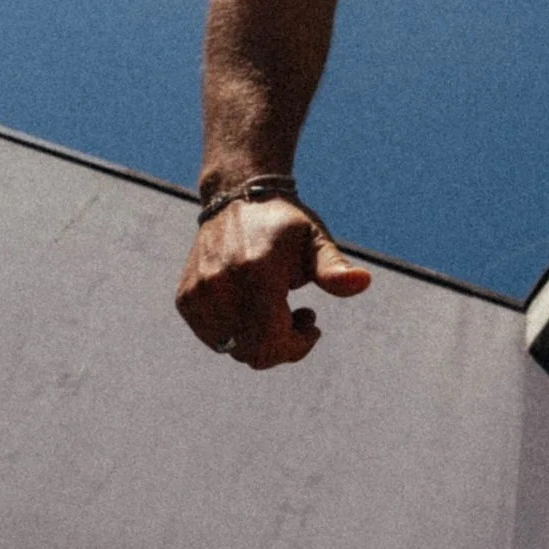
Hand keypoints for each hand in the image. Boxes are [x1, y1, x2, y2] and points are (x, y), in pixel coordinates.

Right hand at [175, 194, 369, 369]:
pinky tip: (251, 305)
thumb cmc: (284, 223)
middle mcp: (220, 285)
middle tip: (298, 315)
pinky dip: (235, 332)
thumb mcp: (314, 240)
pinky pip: (214, 338)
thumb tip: (362, 282)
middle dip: (281, 345)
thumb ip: (333, 267)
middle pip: (251, 352)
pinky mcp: (186, 298)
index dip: (296, 347)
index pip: (270, 342)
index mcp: (255, 273)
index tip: (312, 325)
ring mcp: (198, 293)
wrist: (237, 196)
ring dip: (257, 340)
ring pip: (231, 349)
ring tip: (275, 306)